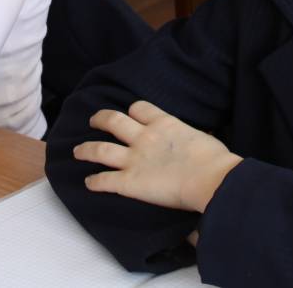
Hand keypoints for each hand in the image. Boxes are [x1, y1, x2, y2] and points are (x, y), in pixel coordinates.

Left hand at [74, 101, 241, 212]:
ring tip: (77, 151)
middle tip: (93, 120)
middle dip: (100, 119)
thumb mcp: (203, 138)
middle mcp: (144, 137)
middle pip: (113, 121)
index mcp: (164, 123)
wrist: (212, 178)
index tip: (128, 114)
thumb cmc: (215, 160)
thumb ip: (193, 138)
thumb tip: (203, 139)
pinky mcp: (129, 182)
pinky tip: (88, 183)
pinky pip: (104, 180)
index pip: (140, 108)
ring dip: (86, 149)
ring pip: (100, 149)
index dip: (132, 111)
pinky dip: (94, 182)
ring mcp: (134, 159)